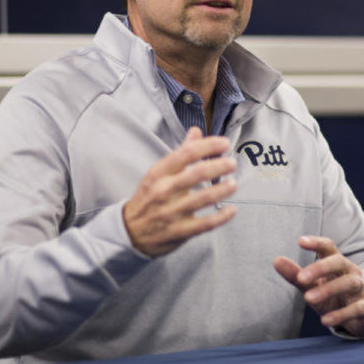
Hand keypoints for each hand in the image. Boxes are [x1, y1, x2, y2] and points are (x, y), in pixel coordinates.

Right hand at [123, 127, 237, 256]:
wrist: (129, 232)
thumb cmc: (149, 197)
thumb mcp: (158, 173)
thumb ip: (180, 153)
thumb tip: (196, 131)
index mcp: (159, 173)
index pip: (186, 153)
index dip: (209, 146)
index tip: (225, 144)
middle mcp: (164, 191)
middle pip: (197, 174)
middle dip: (219, 166)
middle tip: (232, 163)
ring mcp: (172, 212)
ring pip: (203, 198)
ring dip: (222, 189)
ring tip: (234, 183)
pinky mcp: (179, 231)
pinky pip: (205, 224)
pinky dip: (221, 216)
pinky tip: (232, 210)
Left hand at [273, 236, 363, 337]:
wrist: (361, 317)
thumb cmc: (333, 296)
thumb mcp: (313, 286)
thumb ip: (296, 275)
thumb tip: (276, 260)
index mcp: (336, 263)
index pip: (328, 247)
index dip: (316, 243)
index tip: (300, 241)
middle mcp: (350, 272)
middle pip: (339, 262)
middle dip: (320, 268)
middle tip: (301, 277)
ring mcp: (361, 288)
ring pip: (349, 283)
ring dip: (328, 289)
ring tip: (308, 298)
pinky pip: (357, 308)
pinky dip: (341, 314)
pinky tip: (325, 320)